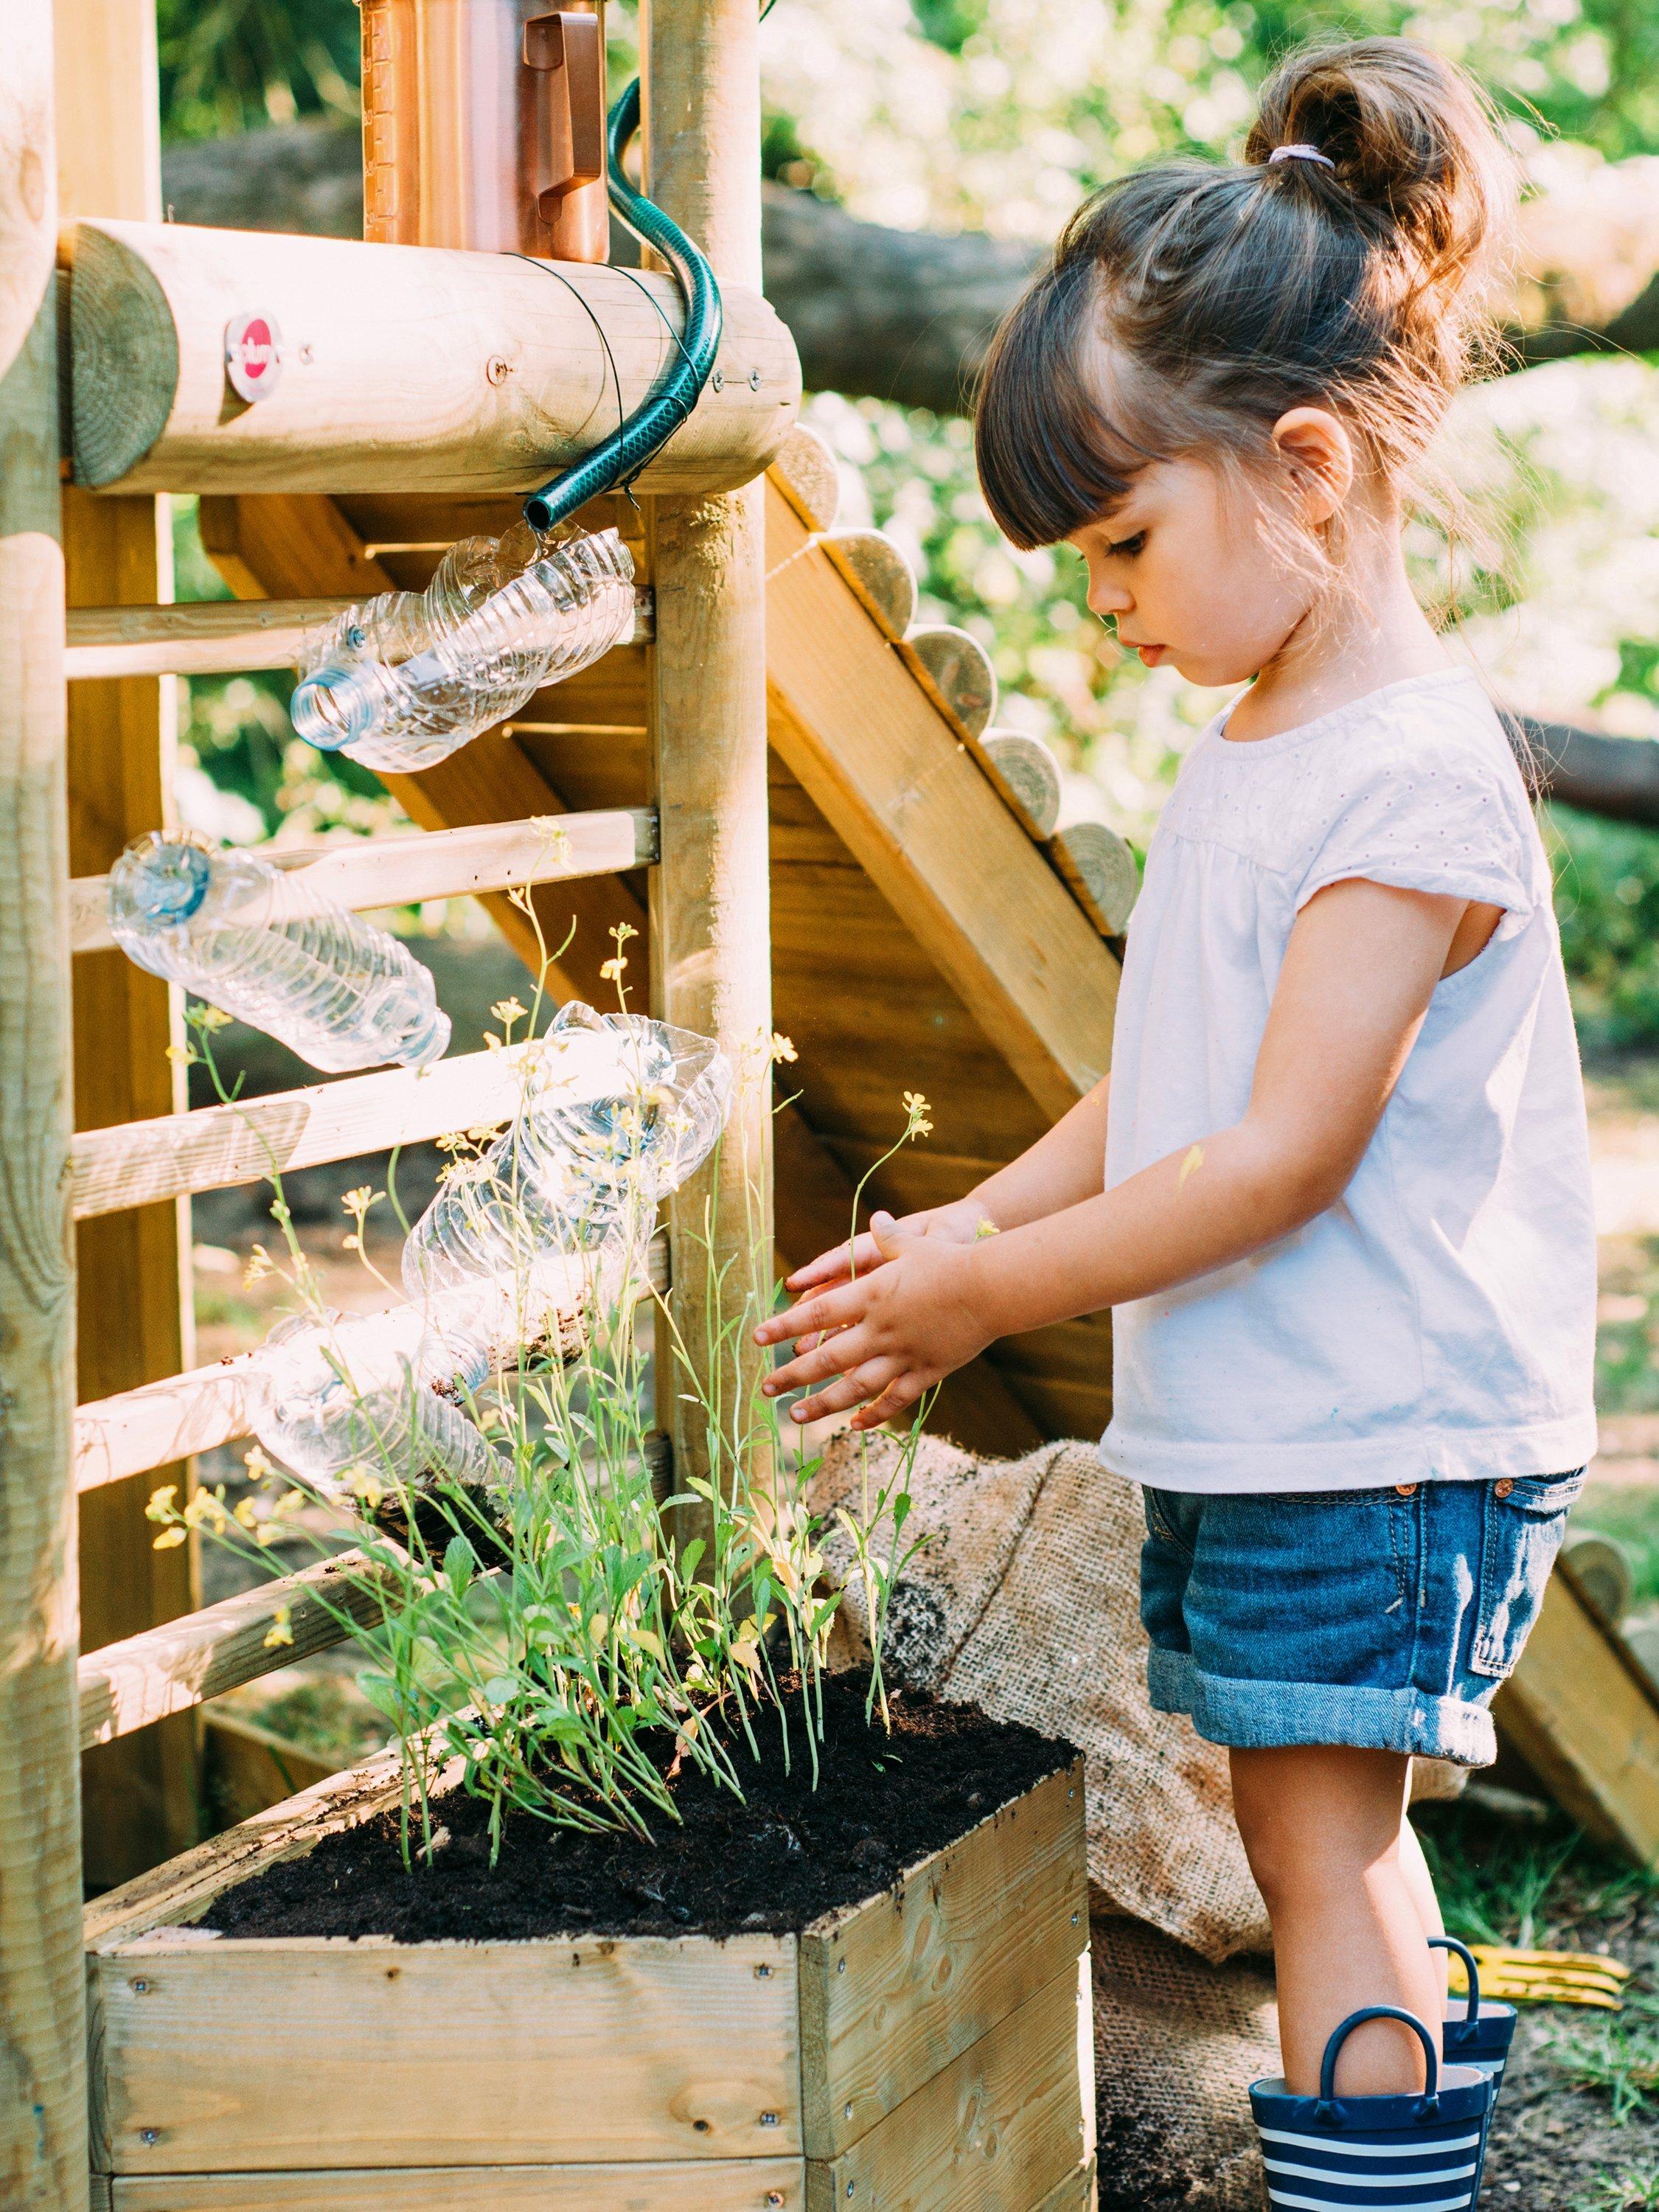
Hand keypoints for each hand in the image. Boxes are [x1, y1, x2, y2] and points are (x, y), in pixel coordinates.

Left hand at [755, 1211, 995, 1428]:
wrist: (991, 1287)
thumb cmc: (951, 1260)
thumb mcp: (914, 1245)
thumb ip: (890, 1239)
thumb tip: (876, 1219)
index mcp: (871, 1296)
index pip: (816, 1315)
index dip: (784, 1326)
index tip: (757, 1338)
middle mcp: (880, 1329)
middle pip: (826, 1357)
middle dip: (792, 1375)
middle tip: (765, 1388)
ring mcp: (902, 1354)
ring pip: (854, 1387)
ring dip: (823, 1404)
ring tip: (796, 1416)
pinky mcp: (926, 1371)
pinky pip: (895, 1398)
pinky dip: (873, 1414)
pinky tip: (854, 1425)